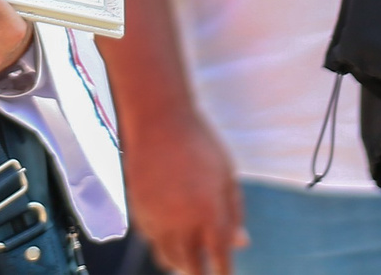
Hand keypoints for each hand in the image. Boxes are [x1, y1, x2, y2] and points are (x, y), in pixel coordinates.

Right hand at [124, 107, 247, 274]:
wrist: (158, 120)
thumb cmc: (199, 143)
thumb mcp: (227, 176)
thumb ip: (234, 213)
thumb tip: (241, 241)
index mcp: (210, 214)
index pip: (220, 259)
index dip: (224, 272)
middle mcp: (182, 222)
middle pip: (192, 267)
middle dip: (201, 274)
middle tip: (206, 271)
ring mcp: (157, 218)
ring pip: (167, 258)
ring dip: (180, 264)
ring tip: (188, 262)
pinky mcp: (138, 210)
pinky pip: (150, 240)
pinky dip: (161, 245)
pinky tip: (169, 238)